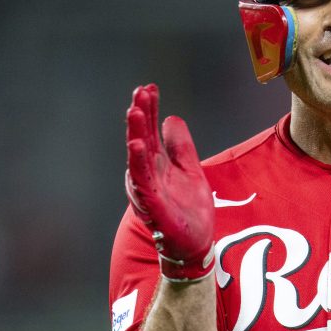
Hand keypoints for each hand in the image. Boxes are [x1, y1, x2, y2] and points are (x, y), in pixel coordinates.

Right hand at [125, 84, 214, 281]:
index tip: (149, 87)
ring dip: (136, 133)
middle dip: (140, 116)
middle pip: (141, 139)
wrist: (195, 243)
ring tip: (135, 111)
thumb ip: (180, 145)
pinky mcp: (153, 206)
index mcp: (156, 164)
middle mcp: (148, 174)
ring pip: (138, 157)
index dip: (150, 109)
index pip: (150, 131)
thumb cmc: (188, 208)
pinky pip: (143, 182)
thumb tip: (171, 117)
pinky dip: (138, 163)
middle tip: (139, 92)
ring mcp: (148, 189)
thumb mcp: (190, 168)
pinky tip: (136, 145)